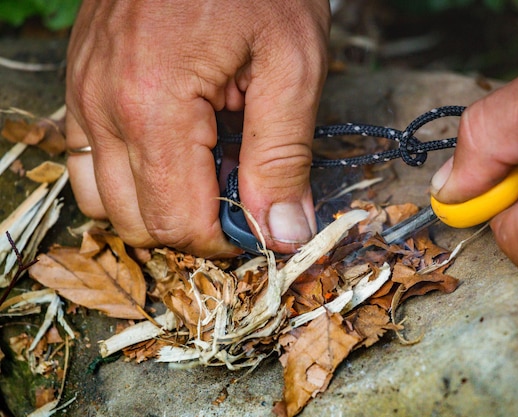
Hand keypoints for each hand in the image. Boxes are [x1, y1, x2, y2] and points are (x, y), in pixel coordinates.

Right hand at [65, 0, 329, 256]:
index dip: (224, 240)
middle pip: (137, 222)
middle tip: (241, 193)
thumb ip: (285, 158)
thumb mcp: (293, 66)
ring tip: (209, 169)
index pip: (176, 223)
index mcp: (154, 106)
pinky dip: (131, 175)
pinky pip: (89, 161)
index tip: (261, 222)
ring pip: (105, 200)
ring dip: (160, 204)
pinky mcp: (82, 85)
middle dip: (194, 226)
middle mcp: (102, 106)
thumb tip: (284, 232)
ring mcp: (82, 94)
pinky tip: (175, 149)